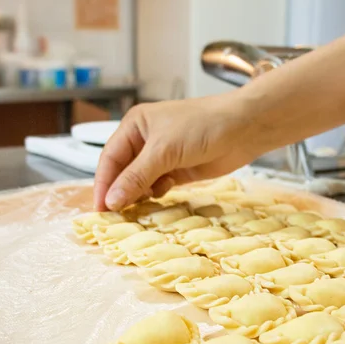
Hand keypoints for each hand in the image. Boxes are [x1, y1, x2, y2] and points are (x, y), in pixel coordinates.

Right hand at [94, 90, 256, 210]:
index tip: (100, 208)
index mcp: (135, 126)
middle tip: (114, 217)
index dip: (103, 184)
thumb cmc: (202, 127)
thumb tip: (112, 201)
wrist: (244, 128)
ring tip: (135, 212)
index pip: (109, 158)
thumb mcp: (163, 151)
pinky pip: (157, 187)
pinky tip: (159, 198)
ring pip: (139, 182)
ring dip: (137, 195)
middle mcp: (144, 141)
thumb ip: (136, 177)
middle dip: (119, 192)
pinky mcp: (177, 171)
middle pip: (122, 172)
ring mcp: (162, 157)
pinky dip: (155, 195)